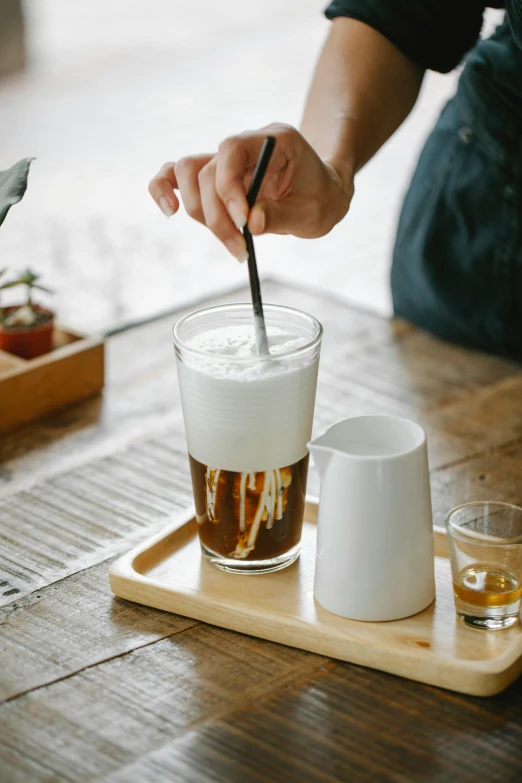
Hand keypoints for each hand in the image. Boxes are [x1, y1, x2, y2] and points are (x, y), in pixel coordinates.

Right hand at [148, 123, 353, 260]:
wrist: (323, 194)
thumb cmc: (321, 199)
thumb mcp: (314, 212)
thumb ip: (282, 214)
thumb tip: (251, 222)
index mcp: (273, 140)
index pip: (232, 150)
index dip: (229, 187)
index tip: (243, 223)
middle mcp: (244, 145)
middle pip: (208, 170)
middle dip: (218, 215)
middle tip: (239, 248)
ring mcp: (225, 161)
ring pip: (189, 176)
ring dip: (199, 213)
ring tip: (229, 242)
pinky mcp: (214, 179)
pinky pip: (175, 175)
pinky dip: (164, 189)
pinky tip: (169, 210)